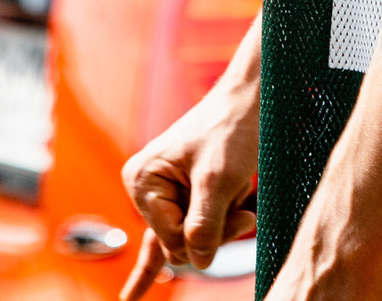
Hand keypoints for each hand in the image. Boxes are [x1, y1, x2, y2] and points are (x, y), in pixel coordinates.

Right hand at [119, 70, 259, 300]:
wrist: (250, 101)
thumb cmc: (231, 131)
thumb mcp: (219, 179)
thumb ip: (205, 224)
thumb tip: (195, 263)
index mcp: (142, 180)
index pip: (171, 239)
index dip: (207, 234)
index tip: (237, 211)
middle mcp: (146, 189)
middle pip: (179, 243)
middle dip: (215, 231)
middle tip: (242, 206)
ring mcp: (162, 196)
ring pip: (191, 240)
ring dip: (222, 225)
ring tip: (238, 195)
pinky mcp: (180, 200)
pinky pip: (168, 239)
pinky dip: (152, 267)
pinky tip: (131, 296)